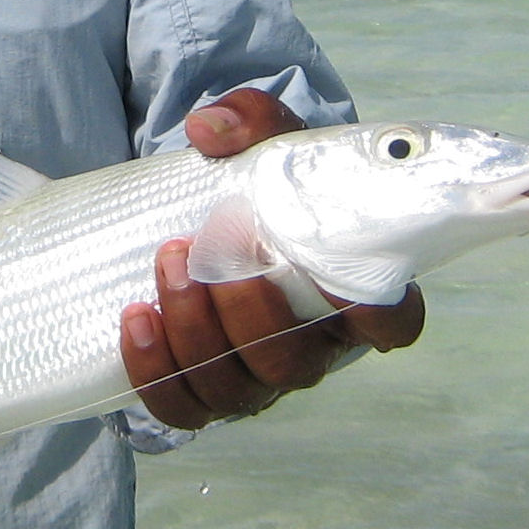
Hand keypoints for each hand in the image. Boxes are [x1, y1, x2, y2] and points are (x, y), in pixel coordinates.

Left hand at [118, 88, 426, 428]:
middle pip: (293, 363)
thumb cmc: (261, 182)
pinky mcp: (206, 387)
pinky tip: (135, 316)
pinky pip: (183, 407)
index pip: (394, 326)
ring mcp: (258, 374)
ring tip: (166, 263)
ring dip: (194, 331)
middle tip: (205, 247)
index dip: (378, 317)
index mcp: (351, 291)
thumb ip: (251, 120)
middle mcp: (311, 345)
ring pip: (235, 388)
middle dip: (245, 310)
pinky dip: (154, 371)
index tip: (344, 284)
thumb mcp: (267, 140)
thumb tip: (207, 130)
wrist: (211, 212)